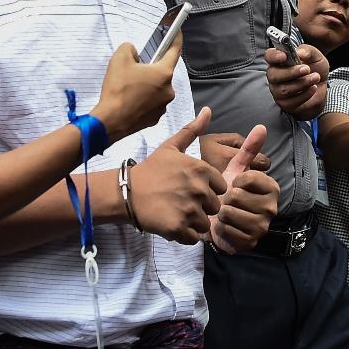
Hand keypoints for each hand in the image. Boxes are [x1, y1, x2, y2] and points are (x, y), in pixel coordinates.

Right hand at [91, 34, 179, 141]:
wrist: (111, 120)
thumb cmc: (117, 90)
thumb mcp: (119, 58)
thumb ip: (129, 48)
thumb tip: (133, 52)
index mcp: (163, 73)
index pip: (174, 51)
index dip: (176, 39)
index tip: (177, 32)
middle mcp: (168, 89)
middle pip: (161, 72)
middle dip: (149, 69)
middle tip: (133, 70)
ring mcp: (163, 105)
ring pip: (156, 88)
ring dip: (146, 85)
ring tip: (128, 88)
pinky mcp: (155, 117)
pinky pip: (151, 103)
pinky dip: (143, 99)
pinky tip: (130, 100)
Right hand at [128, 107, 226, 244]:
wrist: (126, 191)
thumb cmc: (151, 169)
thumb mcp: (171, 146)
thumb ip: (192, 130)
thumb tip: (208, 110)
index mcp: (202, 169)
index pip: (221, 188)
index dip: (207, 190)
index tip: (190, 188)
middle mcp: (200, 189)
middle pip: (215, 207)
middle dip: (201, 207)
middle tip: (181, 201)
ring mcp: (190, 209)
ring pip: (205, 224)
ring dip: (193, 222)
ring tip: (176, 212)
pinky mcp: (179, 228)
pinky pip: (193, 238)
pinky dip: (184, 235)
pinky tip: (171, 223)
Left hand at [209, 125, 279, 253]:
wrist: (219, 220)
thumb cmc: (228, 192)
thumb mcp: (237, 168)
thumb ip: (249, 149)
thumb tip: (261, 125)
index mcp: (272, 187)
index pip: (246, 177)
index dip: (232, 180)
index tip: (234, 184)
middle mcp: (272, 208)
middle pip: (235, 196)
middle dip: (224, 198)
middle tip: (226, 201)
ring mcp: (262, 226)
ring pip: (230, 213)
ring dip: (221, 213)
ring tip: (224, 213)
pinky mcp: (251, 242)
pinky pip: (227, 230)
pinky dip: (220, 228)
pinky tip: (223, 227)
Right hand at [265, 44, 328, 117]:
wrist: (322, 86)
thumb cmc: (315, 69)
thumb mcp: (316, 56)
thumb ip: (308, 51)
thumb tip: (300, 53)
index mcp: (279, 60)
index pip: (269, 56)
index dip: (274, 56)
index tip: (285, 56)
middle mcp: (275, 75)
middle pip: (273, 75)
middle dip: (291, 72)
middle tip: (306, 69)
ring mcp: (278, 90)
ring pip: (283, 90)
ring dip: (302, 83)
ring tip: (315, 78)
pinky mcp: (285, 103)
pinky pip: (291, 102)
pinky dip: (304, 95)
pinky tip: (312, 88)